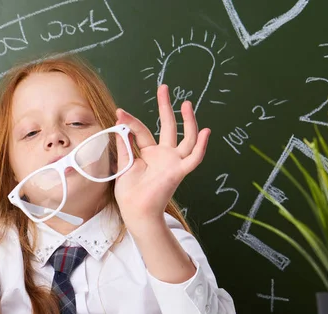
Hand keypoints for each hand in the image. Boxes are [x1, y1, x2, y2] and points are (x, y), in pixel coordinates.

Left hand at [114, 84, 210, 230]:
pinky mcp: (179, 171)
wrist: (135, 211)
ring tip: (186, 103)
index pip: (142, 131)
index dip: (131, 122)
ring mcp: (173, 162)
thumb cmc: (129, 193)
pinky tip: (207, 132)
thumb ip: (124, 145)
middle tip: (164, 88)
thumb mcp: (123, 164)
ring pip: (186, 138)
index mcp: (149, 153)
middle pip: (168, 126)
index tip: (120, 112)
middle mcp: (163, 155)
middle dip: (166, 107)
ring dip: (188, 121)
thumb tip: (120, 125)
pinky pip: (194, 158)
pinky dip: (202, 146)